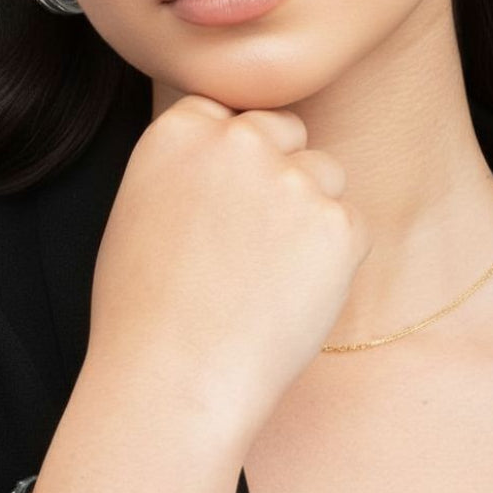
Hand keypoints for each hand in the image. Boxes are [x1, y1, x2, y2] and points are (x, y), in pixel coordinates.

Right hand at [85, 93, 371, 444]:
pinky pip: (351, 226)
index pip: (231, 112)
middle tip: (256, 240)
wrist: (173, 380)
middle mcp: (239, 140)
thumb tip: (230, 158)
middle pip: (286, 130)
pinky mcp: (337, 223)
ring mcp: (293, 178)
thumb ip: (189, 167)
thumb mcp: (141, 209)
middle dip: (281, 171)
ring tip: (269, 277)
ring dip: (311, 213)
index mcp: (182, 130)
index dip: (236, 155)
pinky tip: (292, 298)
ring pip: (325, 175)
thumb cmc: (143, 312)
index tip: (227, 198)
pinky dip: (334, 259)